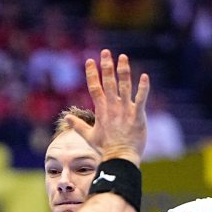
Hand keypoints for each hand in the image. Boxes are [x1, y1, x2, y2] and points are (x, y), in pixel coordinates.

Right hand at [65, 49, 148, 165]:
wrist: (119, 159)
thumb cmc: (105, 149)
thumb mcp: (89, 136)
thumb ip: (78, 126)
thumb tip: (67, 118)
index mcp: (101, 111)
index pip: (94, 88)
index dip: (92, 74)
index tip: (90, 61)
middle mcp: (112, 107)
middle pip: (108, 83)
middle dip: (107, 67)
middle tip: (106, 52)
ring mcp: (125, 111)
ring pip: (124, 87)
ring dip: (123, 71)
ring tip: (123, 57)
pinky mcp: (137, 116)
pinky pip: (141, 99)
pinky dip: (143, 88)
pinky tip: (145, 76)